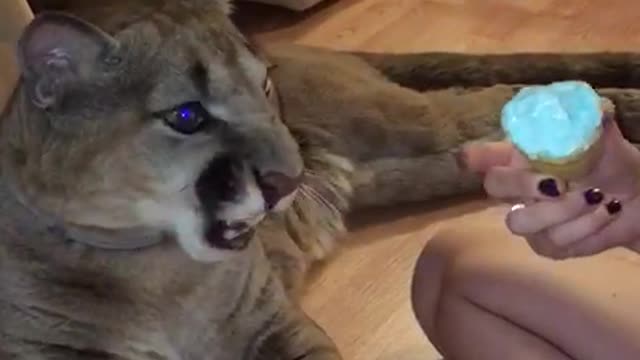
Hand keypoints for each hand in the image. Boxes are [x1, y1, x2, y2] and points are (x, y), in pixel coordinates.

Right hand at [462, 114, 639, 258]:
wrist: (636, 201)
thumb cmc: (611, 165)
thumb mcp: (606, 141)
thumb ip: (595, 124)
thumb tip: (598, 109)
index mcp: (521, 156)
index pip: (483, 155)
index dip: (472, 156)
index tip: (467, 157)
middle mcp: (516, 186)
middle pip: (493, 185)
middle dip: (521, 184)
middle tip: (555, 184)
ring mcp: (526, 218)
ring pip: (523, 220)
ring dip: (564, 209)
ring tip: (596, 196)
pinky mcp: (545, 246)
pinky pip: (555, 240)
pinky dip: (587, 225)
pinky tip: (605, 212)